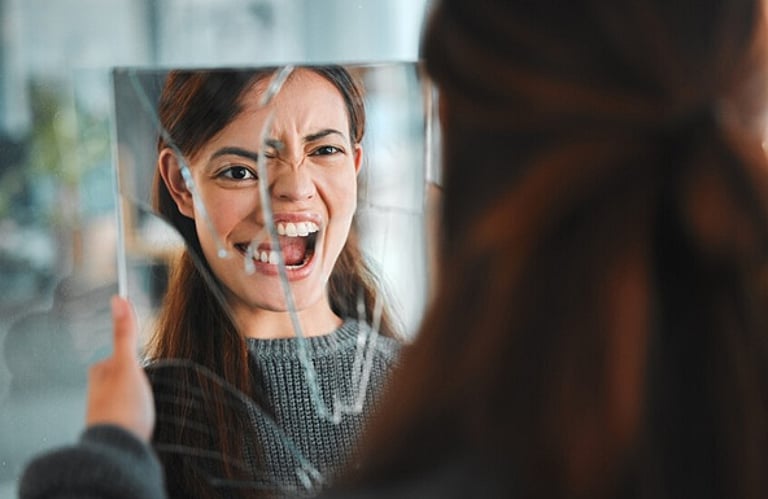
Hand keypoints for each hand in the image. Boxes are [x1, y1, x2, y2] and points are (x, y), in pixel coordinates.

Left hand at [85, 295, 154, 441]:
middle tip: (148, 382)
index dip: (132, 357)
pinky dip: (137, 415)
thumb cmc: (123, 408)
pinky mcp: (116, 429)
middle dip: (134, 379)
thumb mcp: (128, 365)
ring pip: (124, 397)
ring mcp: (106, 412)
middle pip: (120, 376)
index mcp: (99, 373)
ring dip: (136, 399)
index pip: (117, 356)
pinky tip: (144, 419)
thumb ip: (124, 335)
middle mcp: (98, 392)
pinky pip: (129, 415)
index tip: (142, 361)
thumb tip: (118, 300)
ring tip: (148, 403)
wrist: (120, 450)